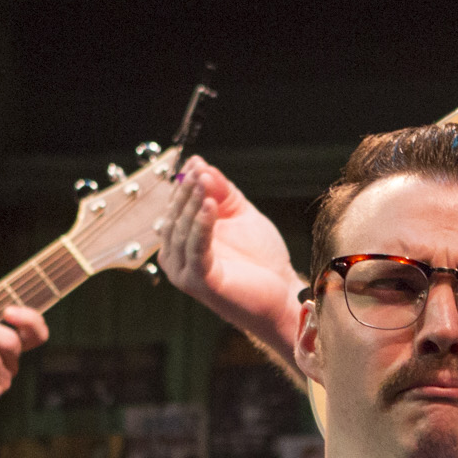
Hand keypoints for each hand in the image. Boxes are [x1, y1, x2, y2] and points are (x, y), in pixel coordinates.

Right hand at [159, 160, 305, 363]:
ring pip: (182, 231)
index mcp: (183, 242)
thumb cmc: (260, 258)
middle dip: (186, 192)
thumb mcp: (240, 215)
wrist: (282, 294)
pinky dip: (201, 225)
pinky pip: (196, 249)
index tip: (194, 163)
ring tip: (203, 182)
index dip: (184, 185)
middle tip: (196, 170)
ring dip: (192, 204)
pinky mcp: (200, 282)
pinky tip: (210, 205)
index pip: (176, 208)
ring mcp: (186, 272)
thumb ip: (222, 192)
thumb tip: (200, 164)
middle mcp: (178, 258)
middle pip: (175, 218)